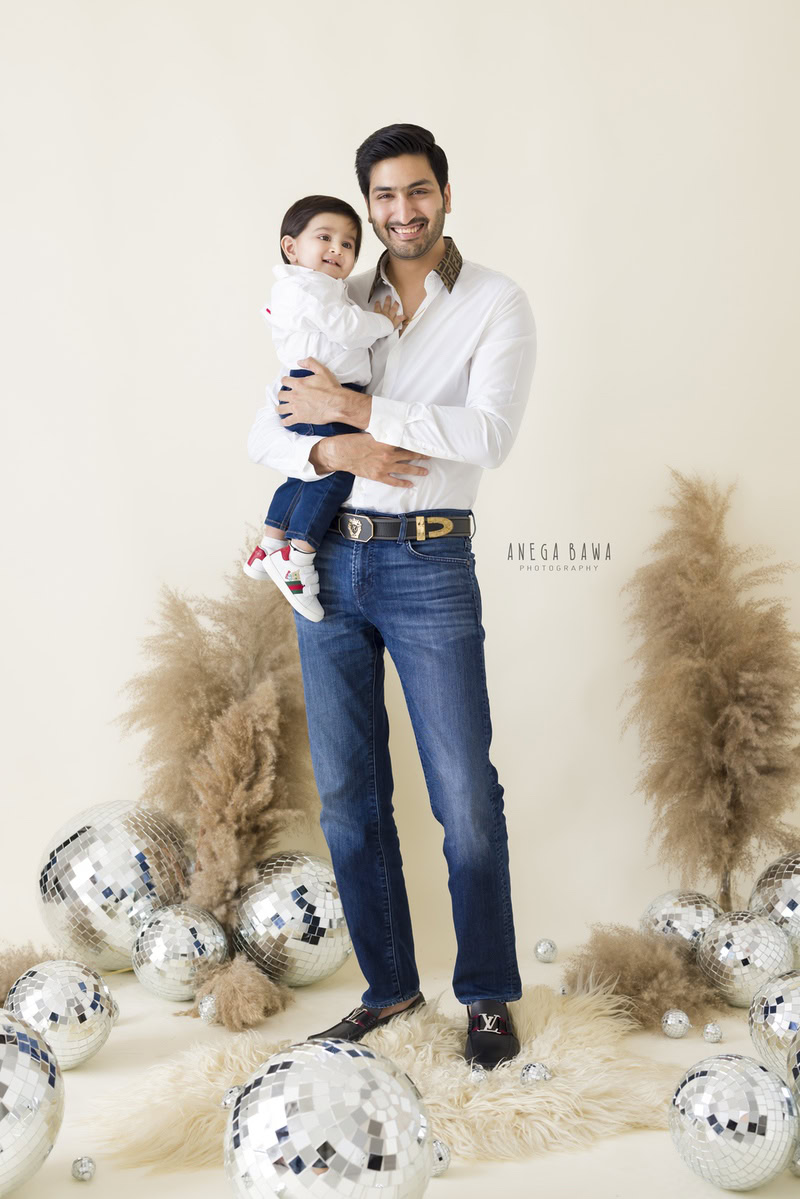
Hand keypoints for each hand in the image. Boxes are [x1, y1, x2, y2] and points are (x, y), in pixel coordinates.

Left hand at [279, 358, 370, 426]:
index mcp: (298, 384)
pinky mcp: (300, 418)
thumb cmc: (331, 389)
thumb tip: (300, 361)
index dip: (285, 381)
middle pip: (280, 395)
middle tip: (285, 396)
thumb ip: (310, 363)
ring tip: (282, 409)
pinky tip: (286, 421)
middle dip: (282, 395)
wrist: (337, 404)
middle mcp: (295, 395)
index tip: (287, 383)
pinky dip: (285, 421)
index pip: (284, 381)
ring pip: (280, 409)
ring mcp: (296, 407)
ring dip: (280, 408)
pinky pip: (287, 421)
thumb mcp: (322, 371)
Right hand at [309, 434, 428, 487]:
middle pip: (409, 455)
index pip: (406, 441)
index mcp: (386, 442)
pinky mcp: (378, 476)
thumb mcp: (370, 434)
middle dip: (421, 456)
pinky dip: (403, 483)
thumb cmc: (353, 442)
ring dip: (416, 470)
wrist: (340, 454)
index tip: (425, 442)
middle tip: (430, 456)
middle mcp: (387, 454)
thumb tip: (395, 434)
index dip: (417, 442)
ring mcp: (384, 466)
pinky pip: (394, 481)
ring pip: (405, 469)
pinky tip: (410, 484)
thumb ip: (384, 436)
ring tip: (425, 471)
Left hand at [374, 295, 405, 330]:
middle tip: (397, 300)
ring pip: (386, 306)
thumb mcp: (391, 330)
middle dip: (396, 304)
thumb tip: (400, 325)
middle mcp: (389, 316)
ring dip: (387, 301)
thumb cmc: (384, 330)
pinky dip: (377, 304)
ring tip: (388, 296)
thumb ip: (395, 326)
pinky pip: (377, 307)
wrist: (377, 328)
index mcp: (393, 322)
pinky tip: (377, 301)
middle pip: (394, 309)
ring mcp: (383, 314)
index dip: (403, 317)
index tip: (405, 316)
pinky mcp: (377, 313)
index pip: (400, 318)